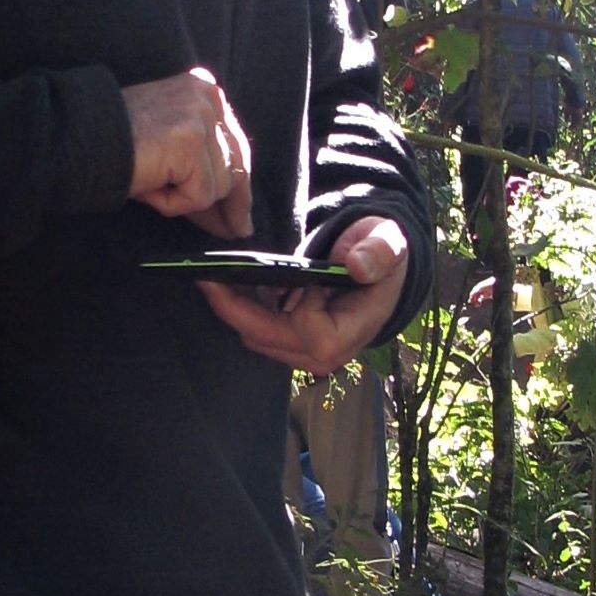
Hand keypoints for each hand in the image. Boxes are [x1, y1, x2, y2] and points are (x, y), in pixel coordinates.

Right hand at [122, 67, 251, 239]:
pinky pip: (199, 195)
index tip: (239, 215)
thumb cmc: (114, 145)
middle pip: (236, 165)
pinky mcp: (190, 142)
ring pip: (219, 185)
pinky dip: (172, 203)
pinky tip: (148, 187)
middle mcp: (207, 96)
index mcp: (203, 89)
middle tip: (234, 231)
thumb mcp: (168, 143)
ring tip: (151, 187)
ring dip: (185, 199)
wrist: (78, 141)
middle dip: (233, 203)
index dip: (236, 185)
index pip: (234, 144)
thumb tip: (234, 213)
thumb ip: (201, 162)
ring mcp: (200, 117)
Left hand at [198, 213, 408, 373]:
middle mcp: (326, 353)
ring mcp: (305, 353)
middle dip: (236, 309)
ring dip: (233, 309)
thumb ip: (379, 251)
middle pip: (270, 339)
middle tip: (207, 275)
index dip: (301, 306)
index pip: (312, 333)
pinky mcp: (289, 345)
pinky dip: (239, 309)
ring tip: (214, 276)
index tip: (305, 279)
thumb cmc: (381, 254)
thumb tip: (358, 266)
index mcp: (353, 331)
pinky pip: (255, 332)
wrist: (376, 268)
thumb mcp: (388, 242)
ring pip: (256, 338)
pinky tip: (227, 284)